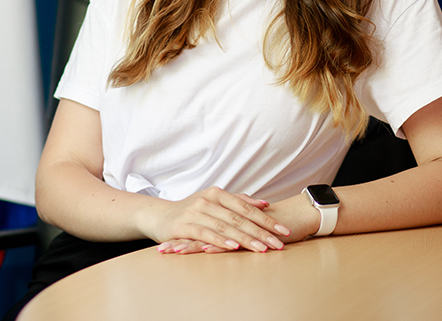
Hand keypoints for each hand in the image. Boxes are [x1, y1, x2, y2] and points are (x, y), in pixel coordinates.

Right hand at [148, 188, 289, 253]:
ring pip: (226, 226)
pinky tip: (234, 246)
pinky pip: (206, 233)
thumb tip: (264, 204)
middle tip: (279, 243)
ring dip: (246, 238)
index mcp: (217, 194)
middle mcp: (208, 200)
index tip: (284, 230)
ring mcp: (196, 212)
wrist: (158, 216)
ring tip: (263, 248)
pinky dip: (221, 240)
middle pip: (240, 218)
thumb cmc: (190, 211)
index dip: (266, 219)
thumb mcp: (214, 202)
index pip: (247, 207)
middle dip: (262, 232)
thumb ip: (239, 201)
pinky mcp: (184, 226)